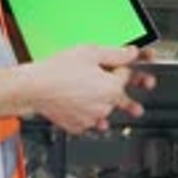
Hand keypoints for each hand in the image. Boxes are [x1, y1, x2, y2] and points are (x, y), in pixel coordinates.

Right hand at [25, 44, 155, 134]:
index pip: (126, 75)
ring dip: (110, 106)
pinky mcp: (77, 126)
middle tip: (142, 94)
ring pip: (105, 111)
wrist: (34, 88)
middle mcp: (104, 106)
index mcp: (111, 88)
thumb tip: (132, 53)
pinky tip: (90, 110)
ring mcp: (91, 118)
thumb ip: (115, 53)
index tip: (128, 62)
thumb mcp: (90, 52)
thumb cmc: (57, 70)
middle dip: (131, 93)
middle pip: (121, 96)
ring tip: (126, 112)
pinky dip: (90, 115)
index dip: (125, 66)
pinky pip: (89, 121)